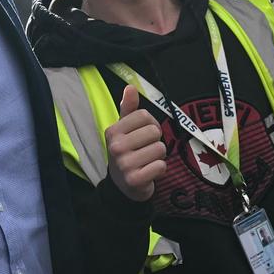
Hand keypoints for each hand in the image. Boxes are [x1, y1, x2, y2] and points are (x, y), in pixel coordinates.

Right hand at [105, 85, 166, 201]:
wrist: (122, 186)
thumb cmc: (126, 152)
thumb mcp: (124, 130)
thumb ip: (128, 109)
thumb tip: (130, 87)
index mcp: (112, 131)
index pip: (144, 116)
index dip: (150, 123)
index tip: (143, 134)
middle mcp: (116, 146)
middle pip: (154, 132)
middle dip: (155, 140)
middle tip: (145, 149)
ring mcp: (124, 164)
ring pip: (160, 149)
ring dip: (158, 156)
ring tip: (147, 161)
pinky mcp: (135, 179)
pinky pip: (161, 166)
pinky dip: (160, 169)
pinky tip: (149, 172)